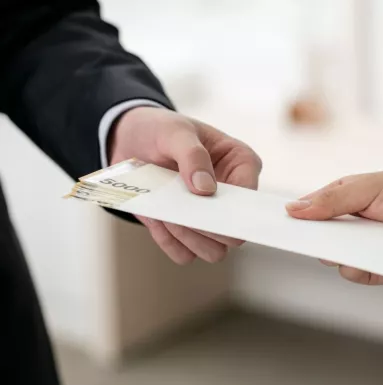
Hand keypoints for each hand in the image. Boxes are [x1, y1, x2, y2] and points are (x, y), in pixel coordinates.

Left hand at [109, 107, 261, 264]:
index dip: (229, 208)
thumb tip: (205, 189)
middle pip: (234, 234)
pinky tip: (157, 219)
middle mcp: (232, 196)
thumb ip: (192, 155)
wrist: (132, 142)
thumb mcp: (175, 131)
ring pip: (212, 251)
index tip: (201, 202)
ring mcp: (211, 217)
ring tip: (165, 213)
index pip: (248, 198)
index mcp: (242, 165)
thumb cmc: (162, 130)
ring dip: (186, 238)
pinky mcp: (189, 233)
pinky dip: (169, 241)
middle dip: (203, 227)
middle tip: (176, 209)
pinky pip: (185, 254)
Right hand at [285, 171, 382, 284]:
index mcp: (343, 197)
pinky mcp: (377, 267)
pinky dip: (360, 270)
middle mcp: (350, 223)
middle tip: (314, 241)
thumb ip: (332, 200)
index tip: (279, 224)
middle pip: (319, 236)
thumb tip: (293, 209)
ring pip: (334, 258)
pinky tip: (371, 262)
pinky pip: (356, 274)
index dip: (294, 217)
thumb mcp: (369, 188)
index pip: (309, 208)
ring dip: (339, 255)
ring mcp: (363, 246)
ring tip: (352, 249)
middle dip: (315, 240)